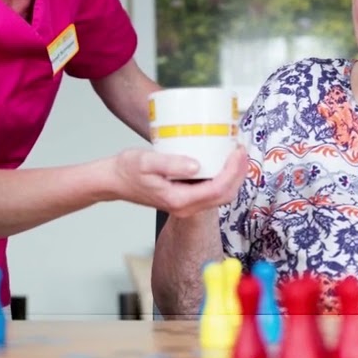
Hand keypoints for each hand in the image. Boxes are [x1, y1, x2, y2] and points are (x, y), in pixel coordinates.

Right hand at [110, 145, 245, 217]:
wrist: (115, 181)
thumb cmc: (128, 170)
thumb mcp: (146, 161)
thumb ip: (170, 163)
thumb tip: (196, 165)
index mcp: (179, 200)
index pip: (217, 189)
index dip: (233, 171)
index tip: (237, 151)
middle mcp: (186, 207)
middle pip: (224, 196)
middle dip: (239, 173)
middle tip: (242, 149)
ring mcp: (186, 205)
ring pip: (220, 196)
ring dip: (233, 176)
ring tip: (237, 154)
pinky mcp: (186, 198)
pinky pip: (211, 192)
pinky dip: (223, 178)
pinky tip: (223, 161)